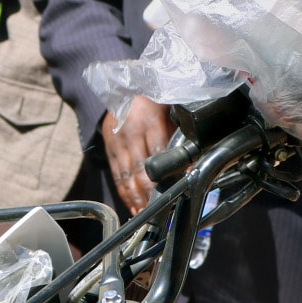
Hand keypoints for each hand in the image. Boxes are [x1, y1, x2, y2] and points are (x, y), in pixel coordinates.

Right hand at [100, 96, 170, 214]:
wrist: (123, 88)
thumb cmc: (153, 99)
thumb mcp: (169, 109)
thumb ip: (177, 133)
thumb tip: (192, 158)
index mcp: (148, 119)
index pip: (159, 150)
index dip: (169, 171)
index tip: (180, 187)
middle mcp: (129, 133)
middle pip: (140, 168)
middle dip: (149, 192)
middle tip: (159, 210)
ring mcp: (116, 143)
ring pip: (126, 175)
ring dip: (136, 197)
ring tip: (145, 214)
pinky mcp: (109, 149)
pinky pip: (117, 175)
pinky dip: (125, 193)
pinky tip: (133, 206)